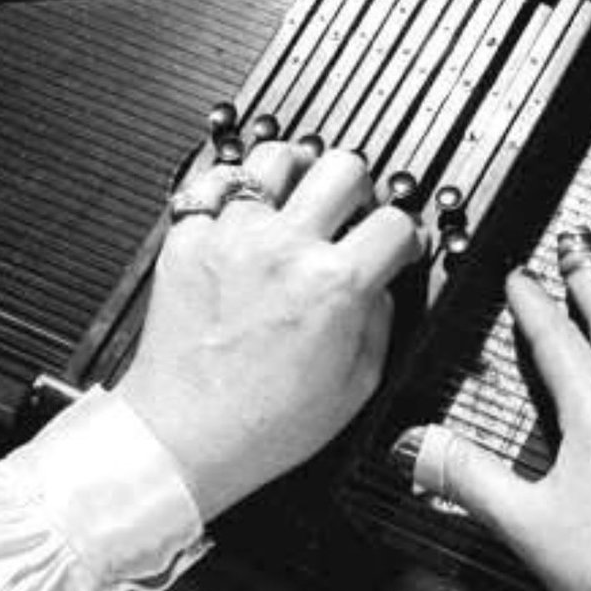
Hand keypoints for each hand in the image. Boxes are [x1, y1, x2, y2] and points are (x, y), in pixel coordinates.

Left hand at [117, 142, 423, 519]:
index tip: (397, 245)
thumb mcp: (356, 387)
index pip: (397, 222)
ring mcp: (233, 235)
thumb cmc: (262, 424)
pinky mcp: (189, 237)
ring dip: (298, 173)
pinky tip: (246, 209)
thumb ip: (380, 321)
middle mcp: (285, 248)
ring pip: (277, 155)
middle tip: (351, 213)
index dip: (406, 236)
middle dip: (360, 189)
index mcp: (334, 285)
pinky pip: (216, 182)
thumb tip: (383, 281)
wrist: (184, 435)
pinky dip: (236, 190)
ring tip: (298, 195)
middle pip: (344, 167)